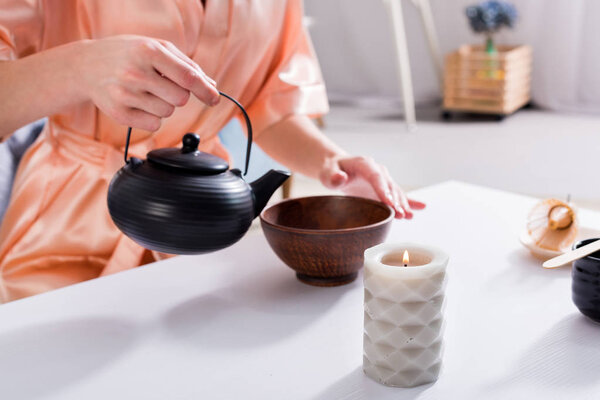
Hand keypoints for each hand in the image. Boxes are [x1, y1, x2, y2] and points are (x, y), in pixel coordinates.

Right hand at [76, 35, 219, 131]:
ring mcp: (125, 94)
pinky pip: (154, 124)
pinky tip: (137, 102)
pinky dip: (152, 117)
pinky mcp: (118, 113)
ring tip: (145, 91)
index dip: (205, 90)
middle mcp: (135, 72)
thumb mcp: (154, 47)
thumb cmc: (127, 54)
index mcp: (148, 51)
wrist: (85, 65)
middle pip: (180, 99)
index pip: (187, 76)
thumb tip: (211, 86)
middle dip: (178, 95)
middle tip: (161, 85)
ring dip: (163, 105)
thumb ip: (185, 64)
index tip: (215, 99)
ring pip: (167, 112)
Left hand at [320, 156, 425, 218]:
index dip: (383, 190)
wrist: (336, 168)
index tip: (388, 202)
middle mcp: (377, 171)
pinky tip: (421, 207)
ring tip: (408, 216)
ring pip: (395, 192)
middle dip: (395, 200)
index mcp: (364, 164)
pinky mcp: (384, 189)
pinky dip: (410, 201)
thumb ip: (333, 176)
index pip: (376, 177)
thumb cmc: (331, 170)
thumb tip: (340, 178)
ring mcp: (382, 179)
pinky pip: (398, 195)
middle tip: (400, 214)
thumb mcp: (327, 172)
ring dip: (402, 204)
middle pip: (389, 186)